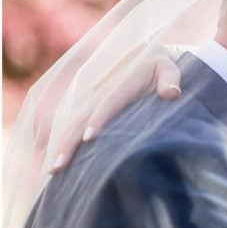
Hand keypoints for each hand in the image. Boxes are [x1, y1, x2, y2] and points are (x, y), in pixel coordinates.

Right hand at [50, 49, 182, 173]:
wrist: (145, 58)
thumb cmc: (161, 68)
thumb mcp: (170, 68)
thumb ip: (170, 78)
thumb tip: (171, 93)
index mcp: (121, 86)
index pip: (108, 104)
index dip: (97, 120)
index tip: (88, 138)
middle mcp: (101, 93)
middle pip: (81, 118)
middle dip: (69, 141)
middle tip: (59, 166)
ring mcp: (92, 101)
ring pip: (72, 124)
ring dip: (62, 145)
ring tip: (53, 170)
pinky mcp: (89, 108)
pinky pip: (73, 126)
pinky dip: (64, 142)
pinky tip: (59, 163)